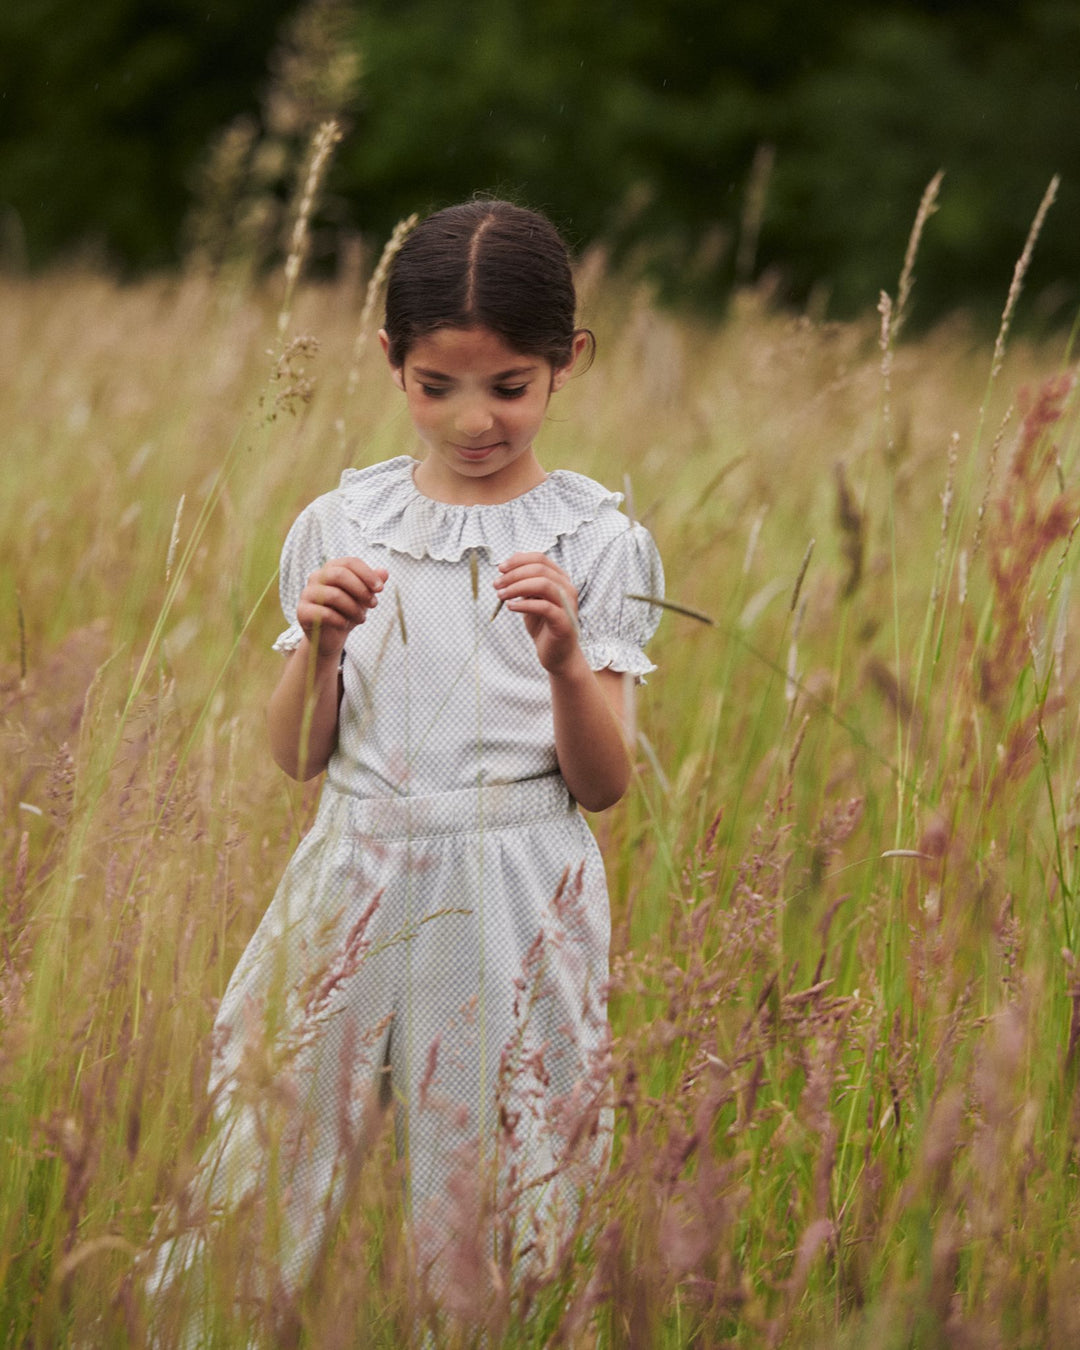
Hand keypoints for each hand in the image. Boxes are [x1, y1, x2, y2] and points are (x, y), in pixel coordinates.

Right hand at [297, 557, 387, 657]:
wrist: (330, 636)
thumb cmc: (347, 611)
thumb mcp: (363, 597)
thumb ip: (372, 584)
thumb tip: (385, 572)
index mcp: (331, 568)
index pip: (350, 562)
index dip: (367, 574)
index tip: (380, 589)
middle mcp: (316, 577)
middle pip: (340, 574)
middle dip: (361, 590)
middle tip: (373, 604)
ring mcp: (307, 593)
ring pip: (334, 595)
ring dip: (353, 608)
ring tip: (362, 618)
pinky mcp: (302, 611)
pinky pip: (324, 613)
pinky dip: (340, 620)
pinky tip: (346, 625)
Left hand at [494, 551, 581, 673]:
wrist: (557, 654)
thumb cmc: (543, 625)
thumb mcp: (531, 599)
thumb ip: (524, 582)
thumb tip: (510, 562)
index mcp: (560, 579)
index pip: (540, 558)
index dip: (518, 560)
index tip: (500, 568)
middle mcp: (567, 588)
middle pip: (540, 569)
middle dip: (514, 574)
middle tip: (496, 584)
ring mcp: (567, 604)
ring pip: (543, 584)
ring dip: (517, 587)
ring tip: (501, 595)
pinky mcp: (564, 621)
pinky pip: (544, 607)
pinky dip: (524, 604)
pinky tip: (511, 607)